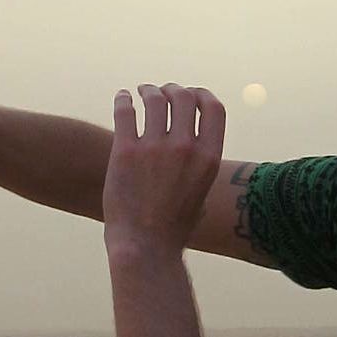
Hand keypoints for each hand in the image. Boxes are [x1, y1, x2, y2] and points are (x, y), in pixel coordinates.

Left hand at [104, 84, 224, 253]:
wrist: (145, 247)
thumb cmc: (173, 229)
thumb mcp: (200, 196)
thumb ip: (201, 170)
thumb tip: (198, 155)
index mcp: (209, 158)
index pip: (214, 108)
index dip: (202, 95)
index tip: (191, 94)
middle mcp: (185, 148)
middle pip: (184, 97)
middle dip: (173, 89)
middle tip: (161, 92)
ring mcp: (154, 148)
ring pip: (155, 99)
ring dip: (148, 90)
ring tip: (140, 92)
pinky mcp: (125, 151)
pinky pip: (125, 111)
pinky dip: (123, 99)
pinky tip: (122, 98)